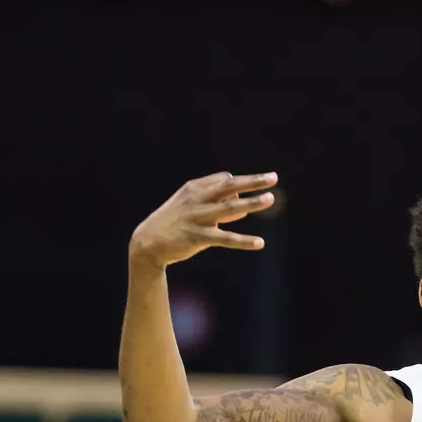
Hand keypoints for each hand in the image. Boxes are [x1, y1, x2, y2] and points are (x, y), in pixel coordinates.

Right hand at [128, 172, 278, 270]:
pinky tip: (259, 243)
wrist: (147, 242)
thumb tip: (244, 209)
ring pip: (229, 208)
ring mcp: (197, 217)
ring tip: (271, 199)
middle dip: (252, 181)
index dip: (239, 186)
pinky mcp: (197, 237)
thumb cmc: (174, 223)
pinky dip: (243, 241)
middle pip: (229, 186)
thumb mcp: (192, 207)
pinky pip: (225, 238)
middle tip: (273, 178)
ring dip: (251, 203)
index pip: (224, 180)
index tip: (244, 194)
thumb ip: (218, 206)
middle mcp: (197, 199)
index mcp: (195, 188)